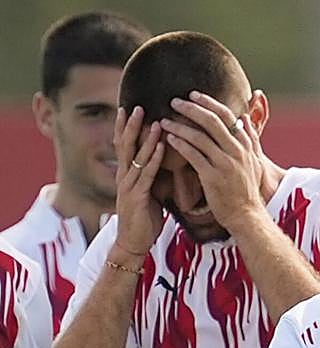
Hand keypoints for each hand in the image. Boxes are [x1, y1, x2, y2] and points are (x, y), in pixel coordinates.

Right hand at [112, 106, 165, 259]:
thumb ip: (154, 177)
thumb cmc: (145, 218)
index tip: (132, 107)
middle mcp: (125, 176)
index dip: (127, 127)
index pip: (126, 145)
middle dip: (130, 125)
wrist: (134, 243)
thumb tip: (167, 162)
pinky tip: (159, 146)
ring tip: (151, 119)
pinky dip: (152, 158)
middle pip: (125, 144)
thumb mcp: (151, 193)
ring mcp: (128, 186)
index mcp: (128, 174)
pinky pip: (146, 174)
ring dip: (144, 137)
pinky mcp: (136, 196)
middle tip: (136, 104)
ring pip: (135, 156)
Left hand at [159, 92, 264, 233]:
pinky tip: (169, 138)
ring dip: (179, 126)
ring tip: (164, 120)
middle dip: (191, 108)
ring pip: (199, 136)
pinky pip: (193, 155)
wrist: (246, 215)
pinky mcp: (212, 177)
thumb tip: (245, 117)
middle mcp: (237, 151)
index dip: (208, 102)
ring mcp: (225, 164)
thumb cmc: (246, 189)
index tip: (193, 95)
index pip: (227, 115)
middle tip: (174, 101)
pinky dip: (180, 144)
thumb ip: (251, 138)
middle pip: (212, 121)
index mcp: (246, 145)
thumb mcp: (255, 161)